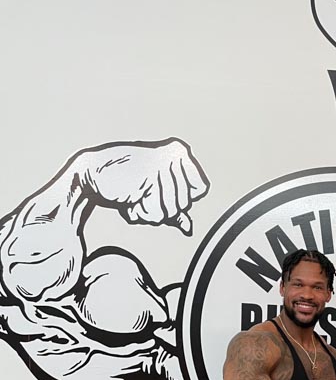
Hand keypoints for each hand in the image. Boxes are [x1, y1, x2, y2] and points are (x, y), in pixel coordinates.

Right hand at [80, 138, 208, 233]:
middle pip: (185, 204)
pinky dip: (140, 211)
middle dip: (161, 206)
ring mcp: (163, 166)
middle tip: (142, 190)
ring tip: (135, 193)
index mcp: (180, 152)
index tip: (159, 188)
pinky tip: (130, 196)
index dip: (180, 198)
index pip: (200, 189)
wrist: (93, 174)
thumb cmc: (121, 178)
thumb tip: (189, 227)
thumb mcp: (153, 192)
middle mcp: (174, 155)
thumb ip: (173, 208)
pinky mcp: (150, 178)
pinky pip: (156, 213)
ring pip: (170, 211)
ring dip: (148, 210)